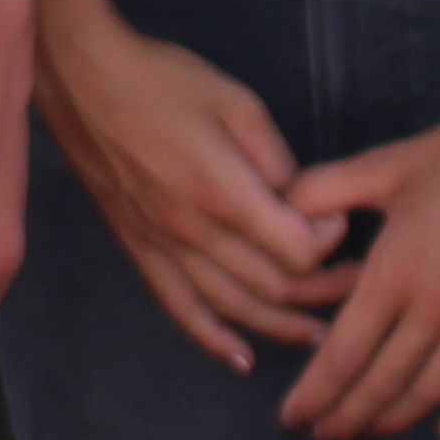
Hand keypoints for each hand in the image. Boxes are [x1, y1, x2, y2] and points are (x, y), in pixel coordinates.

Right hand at [34, 10, 349, 371]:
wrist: (82, 79)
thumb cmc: (162, 80)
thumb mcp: (236, 102)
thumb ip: (278, 159)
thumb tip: (302, 202)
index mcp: (223, 192)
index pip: (298, 250)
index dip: (331, 242)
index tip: (342, 219)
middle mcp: (194, 231)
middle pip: (275, 287)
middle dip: (325, 290)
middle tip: (357, 280)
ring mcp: (163, 245)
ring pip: (236, 309)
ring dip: (285, 327)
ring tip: (325, 334)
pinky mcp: (139, 247)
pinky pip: (180, 308)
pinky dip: (214, 340)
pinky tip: (243, 360)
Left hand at [276, 114, 439, 439]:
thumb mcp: (382, 166)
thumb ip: (323, 190)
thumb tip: (276, 208)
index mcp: (395, 271)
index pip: (343, 351)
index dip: (315, 392)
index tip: (292, 418)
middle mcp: (437, 306)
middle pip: (383, 382)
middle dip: (346, 416)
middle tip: (319, 438)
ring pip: (433, 390)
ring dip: (397, 418)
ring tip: (367, 433)